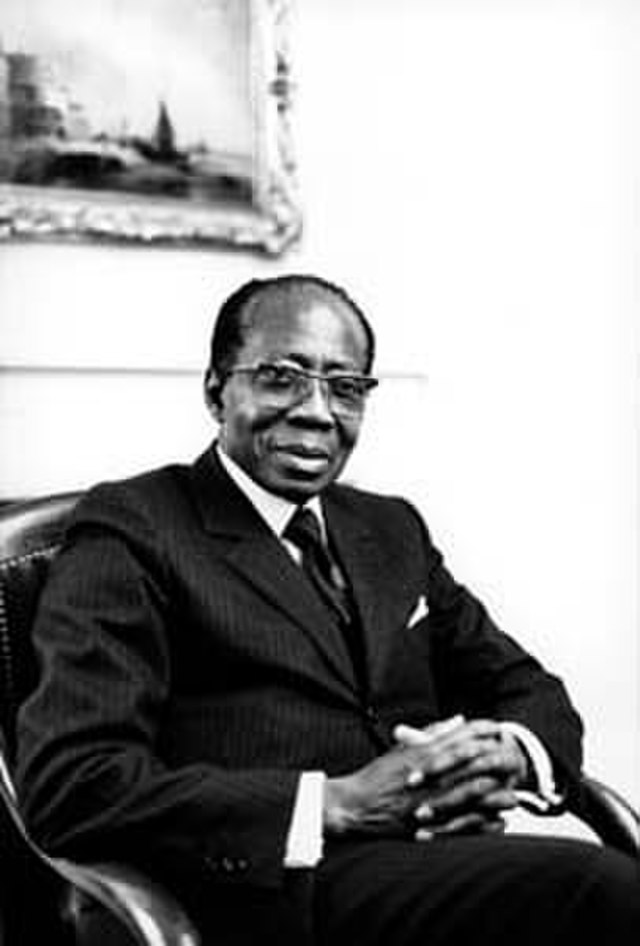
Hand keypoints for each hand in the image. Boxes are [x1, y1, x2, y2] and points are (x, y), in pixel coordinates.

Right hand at [323, 716, 524, 838]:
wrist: (356, 804)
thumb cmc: (378, 776)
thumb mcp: (403, 748)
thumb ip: (431, 733)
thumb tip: (458, 719)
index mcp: (423, 752)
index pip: (459, 736)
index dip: (481, 730)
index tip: (497, 728)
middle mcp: (430, 773)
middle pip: (472, 763)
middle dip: (495, 758)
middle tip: (514, 757)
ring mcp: (430, 797)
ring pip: (471, 793)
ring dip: (495, 793)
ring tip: (513, 795)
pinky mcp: (428, 821)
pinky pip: (463, 823)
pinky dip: (483, 822)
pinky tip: (496, 822)